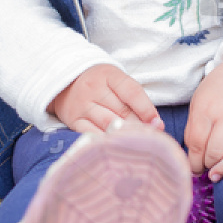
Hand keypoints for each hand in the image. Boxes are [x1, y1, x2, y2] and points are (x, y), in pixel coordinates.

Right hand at [49, 63, 164, 134]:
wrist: (64, 82)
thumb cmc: (100, 83)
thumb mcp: (116, 81)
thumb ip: (135, 99)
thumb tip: (155, 124)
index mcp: (108, 75)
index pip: (132, 92)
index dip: (147, 109)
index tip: (158, 124)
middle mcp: (93, 89)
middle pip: (122, 111)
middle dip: (140, 126)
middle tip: (152, 139)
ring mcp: (82, 105)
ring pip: (109, 124)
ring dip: (126, 136)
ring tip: (138, 144)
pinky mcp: (74, 120)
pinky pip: (93, 134)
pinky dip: (107, 142)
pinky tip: (117, 147)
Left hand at [186, 50, 222, 180]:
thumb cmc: (217, 93)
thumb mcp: (199, 104)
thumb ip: (194, 129)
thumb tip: (192, 160)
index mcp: (204, 107)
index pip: (196, 143)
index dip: (193, 162)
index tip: (194, 169)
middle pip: (213, 150)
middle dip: (206, 165)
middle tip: (205, 170)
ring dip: (222, 167)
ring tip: (216, 173)